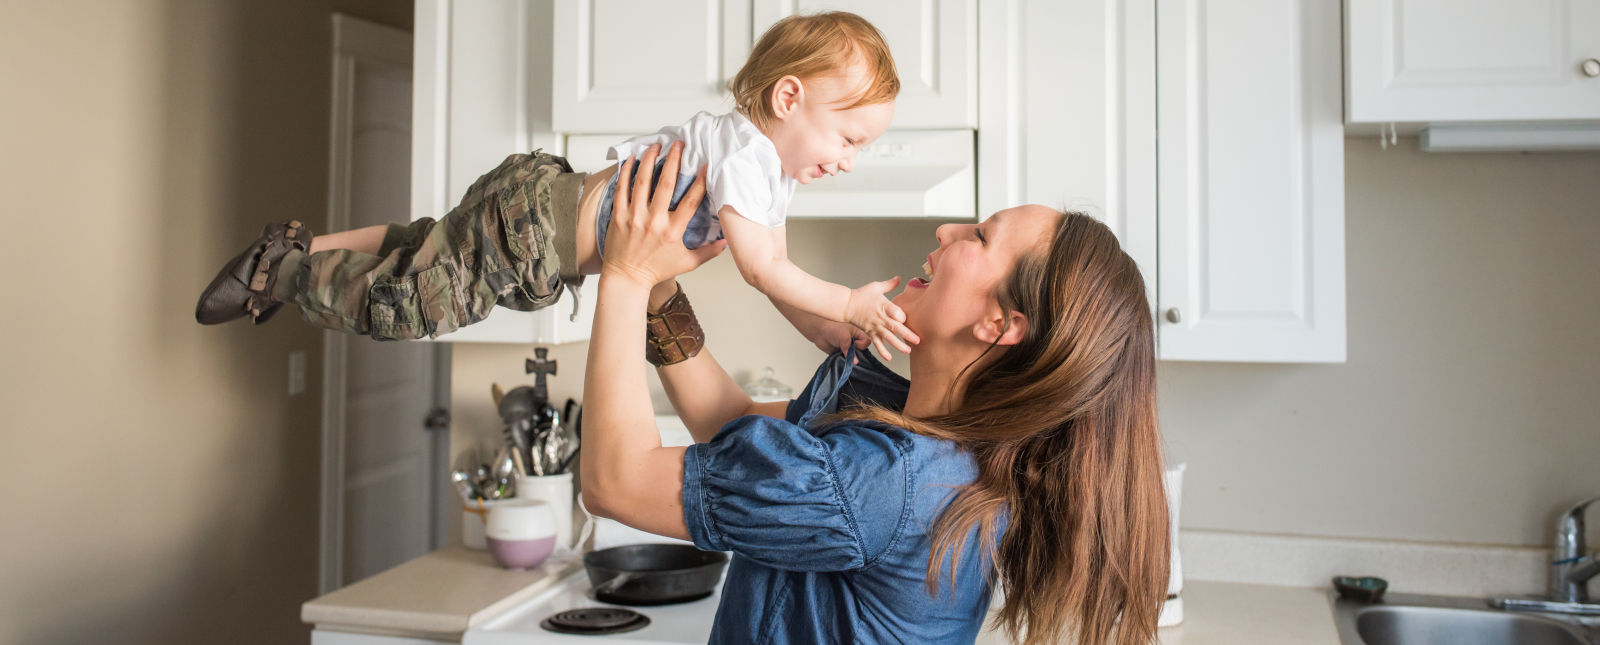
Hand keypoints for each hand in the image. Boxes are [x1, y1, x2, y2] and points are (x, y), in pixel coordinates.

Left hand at [602, 142, 724, 287]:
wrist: (626, 279)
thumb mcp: (687, 263)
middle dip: (674, 160)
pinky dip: (626, 172)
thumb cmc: (656, 271)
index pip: (690, 200)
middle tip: (678, 144)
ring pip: (642, 181)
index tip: (705, 164)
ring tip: (656, 145)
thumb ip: (708, 252)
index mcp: (673, 231)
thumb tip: (727, 242)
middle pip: (666, 183)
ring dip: (650, 160)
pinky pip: (622, 189)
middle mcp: (654, 221)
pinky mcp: (618, 216)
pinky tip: (632, 159)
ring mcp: (635, 217)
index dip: (699, 180)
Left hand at [807, 319, 868, 358]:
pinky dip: (844, 361)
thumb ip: (850, 351)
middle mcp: (854, 340)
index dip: (861, 344)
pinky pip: (846, 360)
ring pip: (854, 357)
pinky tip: (841, 358)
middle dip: (856, 353)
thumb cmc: (832, 328)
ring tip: (843, 354)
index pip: (867, 342)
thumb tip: (855, 362)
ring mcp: (848, 347)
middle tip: (848, 351)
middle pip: (862, 351)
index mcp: (858, 333)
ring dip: (850, 358)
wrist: (819, 331)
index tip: (854, 343)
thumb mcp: (844, 338)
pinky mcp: (842, 353)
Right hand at [845, 277, 919, 360]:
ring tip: (908, 351)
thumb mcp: (875, 287)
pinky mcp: (870, 332)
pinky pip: (877, 344)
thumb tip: (899, 278)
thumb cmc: (861, 295)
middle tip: (918, 340)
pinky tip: (889, 357)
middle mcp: (880, 318)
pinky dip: (882, 351)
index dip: (902, 316)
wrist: (846, 305)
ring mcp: (875, 326)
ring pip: (888, 338)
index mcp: (883, 305)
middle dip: (907, 335)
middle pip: (895, 327)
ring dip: (898, 345)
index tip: (905, 318)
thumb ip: (889, 284)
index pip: (896, 313)